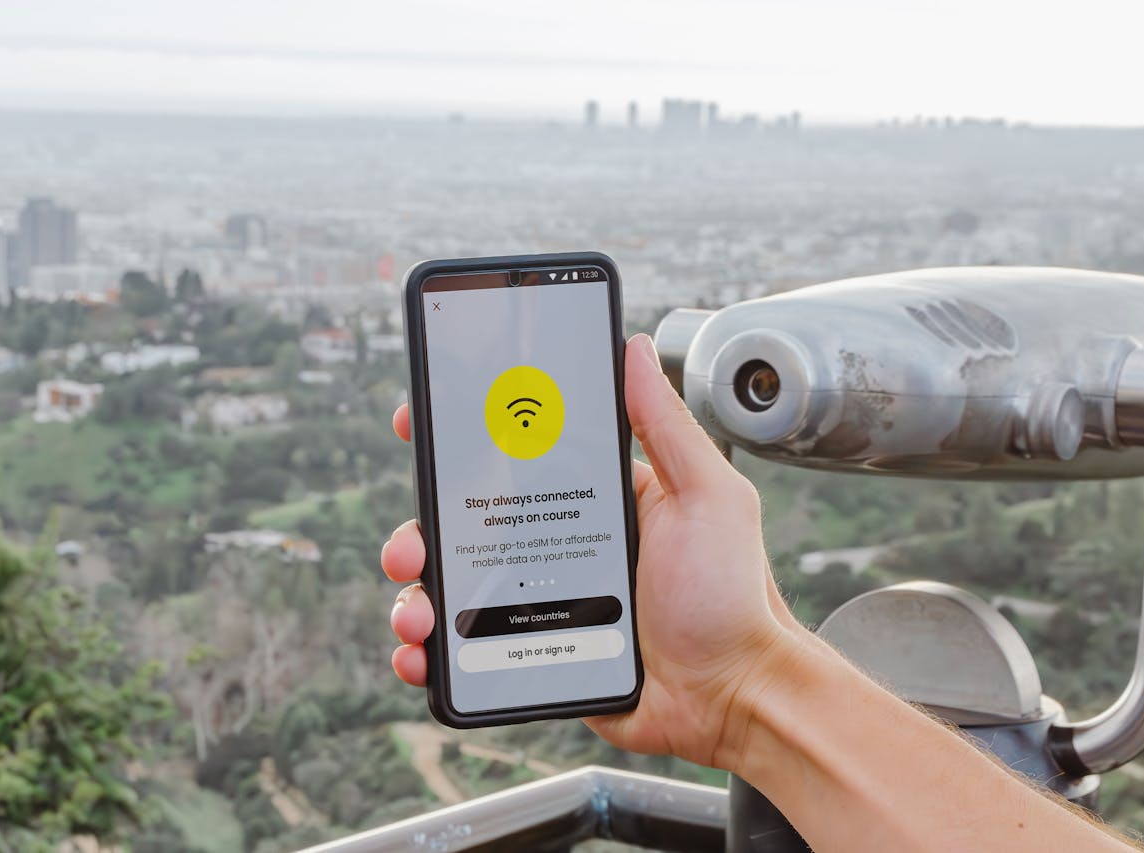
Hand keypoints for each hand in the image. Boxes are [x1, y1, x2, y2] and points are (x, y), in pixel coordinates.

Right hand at [381, 334, 805, 768]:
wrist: (732, 697)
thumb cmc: (730, 596)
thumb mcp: (706, 496)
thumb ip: (665, 425)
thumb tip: (632, 350)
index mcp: (592, 497)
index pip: (512, 455)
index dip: (459, 438)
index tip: (419, 422)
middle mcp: (558, 542)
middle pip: (465, 522)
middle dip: (419, 528)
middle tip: (411, 546)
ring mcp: (540, 600)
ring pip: (453, 585)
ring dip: (415, 594)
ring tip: (418, 615)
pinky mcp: (532, 653)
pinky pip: (464, 650)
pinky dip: (430, 652)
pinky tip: (422, 655)